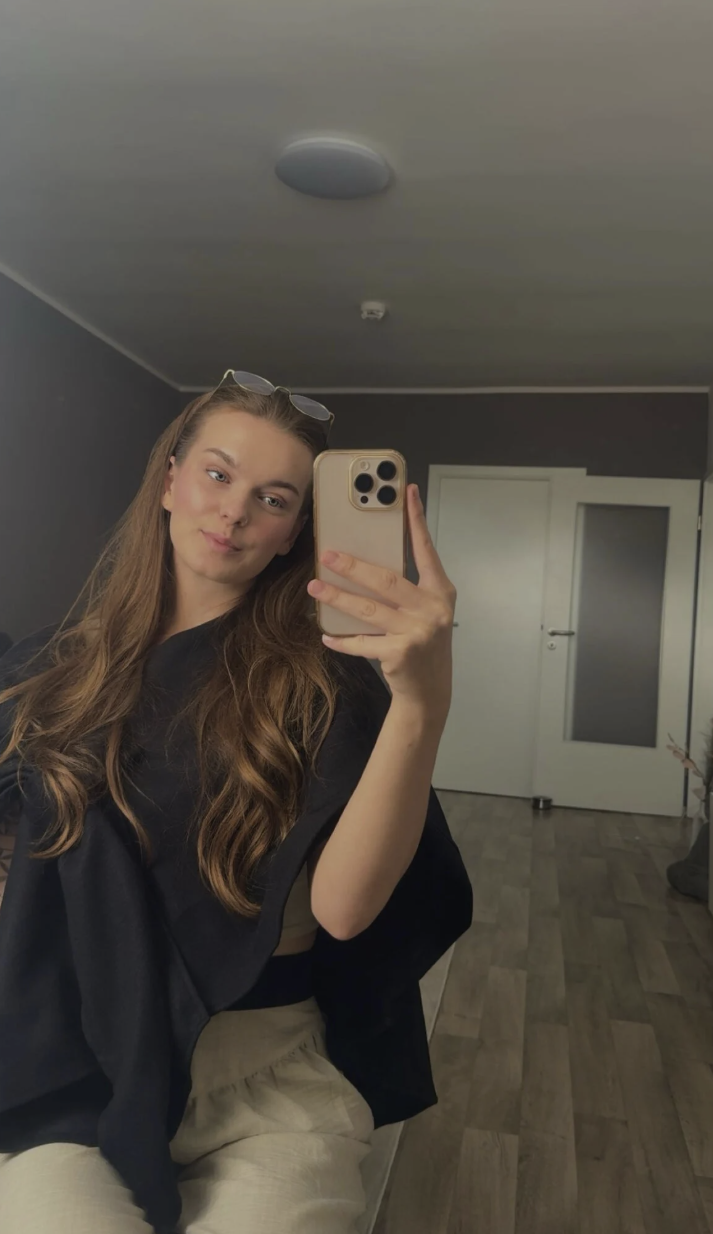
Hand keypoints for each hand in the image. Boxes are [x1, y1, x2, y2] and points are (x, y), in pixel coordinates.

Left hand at [307, 484, 456, 720]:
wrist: (430, 690)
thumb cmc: (423, 643)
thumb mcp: (424, 610)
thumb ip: (405, 587)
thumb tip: (366, 560)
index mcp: (440, 591)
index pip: (425, 549)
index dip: (416, 520)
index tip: (407, 492)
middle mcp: (432, 609)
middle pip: (386, 580)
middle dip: (353, 566)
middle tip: (328, 555)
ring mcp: (417, 632)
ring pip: (368, 609)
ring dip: (337, 598)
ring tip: (315, 587)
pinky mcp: (400, 653)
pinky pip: (362, 642)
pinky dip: (342, 639)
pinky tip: (327, 634)